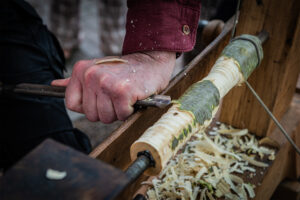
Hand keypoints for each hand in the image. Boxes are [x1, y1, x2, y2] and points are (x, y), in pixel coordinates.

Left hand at [52, 51, 175, 122]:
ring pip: (105, 117)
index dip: (88, 107)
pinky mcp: (121, 91)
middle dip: (106, 110)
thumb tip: (54, 85)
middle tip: (117, 96)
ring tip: (124, 96)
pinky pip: (121, 115)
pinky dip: (129, 110)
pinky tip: (133, 97)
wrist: (150, 62)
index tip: (100, 99)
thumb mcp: (97, 71)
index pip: (71, 104)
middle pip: (90, 115)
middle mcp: (90, 75)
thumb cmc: (124, 71)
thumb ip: (76, 81)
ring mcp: (105, 82)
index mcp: (81, 70)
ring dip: (118, 111)